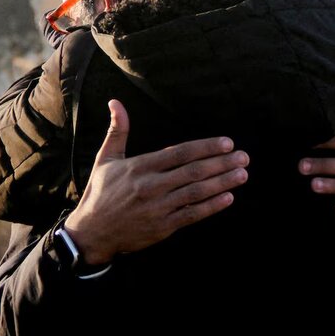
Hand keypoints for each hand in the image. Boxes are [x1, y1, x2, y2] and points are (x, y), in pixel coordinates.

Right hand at [64, 100, 248, 264]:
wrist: (90, 233)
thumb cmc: (100, 193)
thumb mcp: (106, 158)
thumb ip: (118, 130)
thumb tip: (115, 102)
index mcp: (140, 167)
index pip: (180, 153)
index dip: (205, 147)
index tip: (227, 142)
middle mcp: (151, 186)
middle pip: (193, 171)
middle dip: (222, 163)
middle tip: (244, 156)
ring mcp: (158, 208)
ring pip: (196, 192)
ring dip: (223, 183)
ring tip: (242, 174)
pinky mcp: (162, 227)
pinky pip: (192, 215)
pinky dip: (211, 206)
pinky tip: (228, 197)